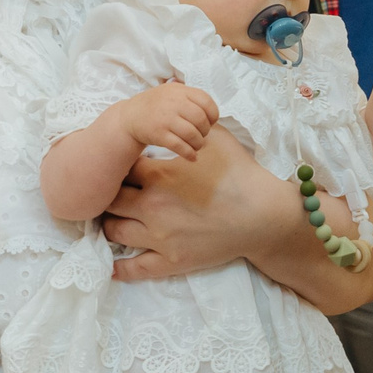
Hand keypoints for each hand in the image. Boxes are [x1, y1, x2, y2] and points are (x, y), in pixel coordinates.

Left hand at [103, 130, 273, 281]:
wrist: (263, 214)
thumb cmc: (240, 173)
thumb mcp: (215, 138)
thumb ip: (189, 125)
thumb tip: (178, 104)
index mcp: (159, 175)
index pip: (121, 167)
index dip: (118, 164)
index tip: (118, 164)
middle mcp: (152, 206)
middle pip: (110, 199)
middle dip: (108, 193)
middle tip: (109, 191)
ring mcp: (159, 237)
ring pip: (114, 231)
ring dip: (110, 223)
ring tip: (113, 218)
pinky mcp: (171, 261)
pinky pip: (136, 268)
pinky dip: (120, 267)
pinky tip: (112, 266)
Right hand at [118, 81, 219, 159]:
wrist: (130, 116)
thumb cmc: (155, 105)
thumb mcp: (171, 92)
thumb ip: (190, 96)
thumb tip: (211, 113)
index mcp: (179, 91)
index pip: (206, 101)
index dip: (213, 114)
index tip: (210, 122)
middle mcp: (173, 103)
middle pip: (201, 119)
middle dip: (205, 131)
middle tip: (201, 135)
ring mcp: (165, 119)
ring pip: (192, 135)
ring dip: (198, 144)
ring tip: (196, 146)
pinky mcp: (158, 134)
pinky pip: (180, 146)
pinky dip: (189, 154)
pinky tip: (192, 157)